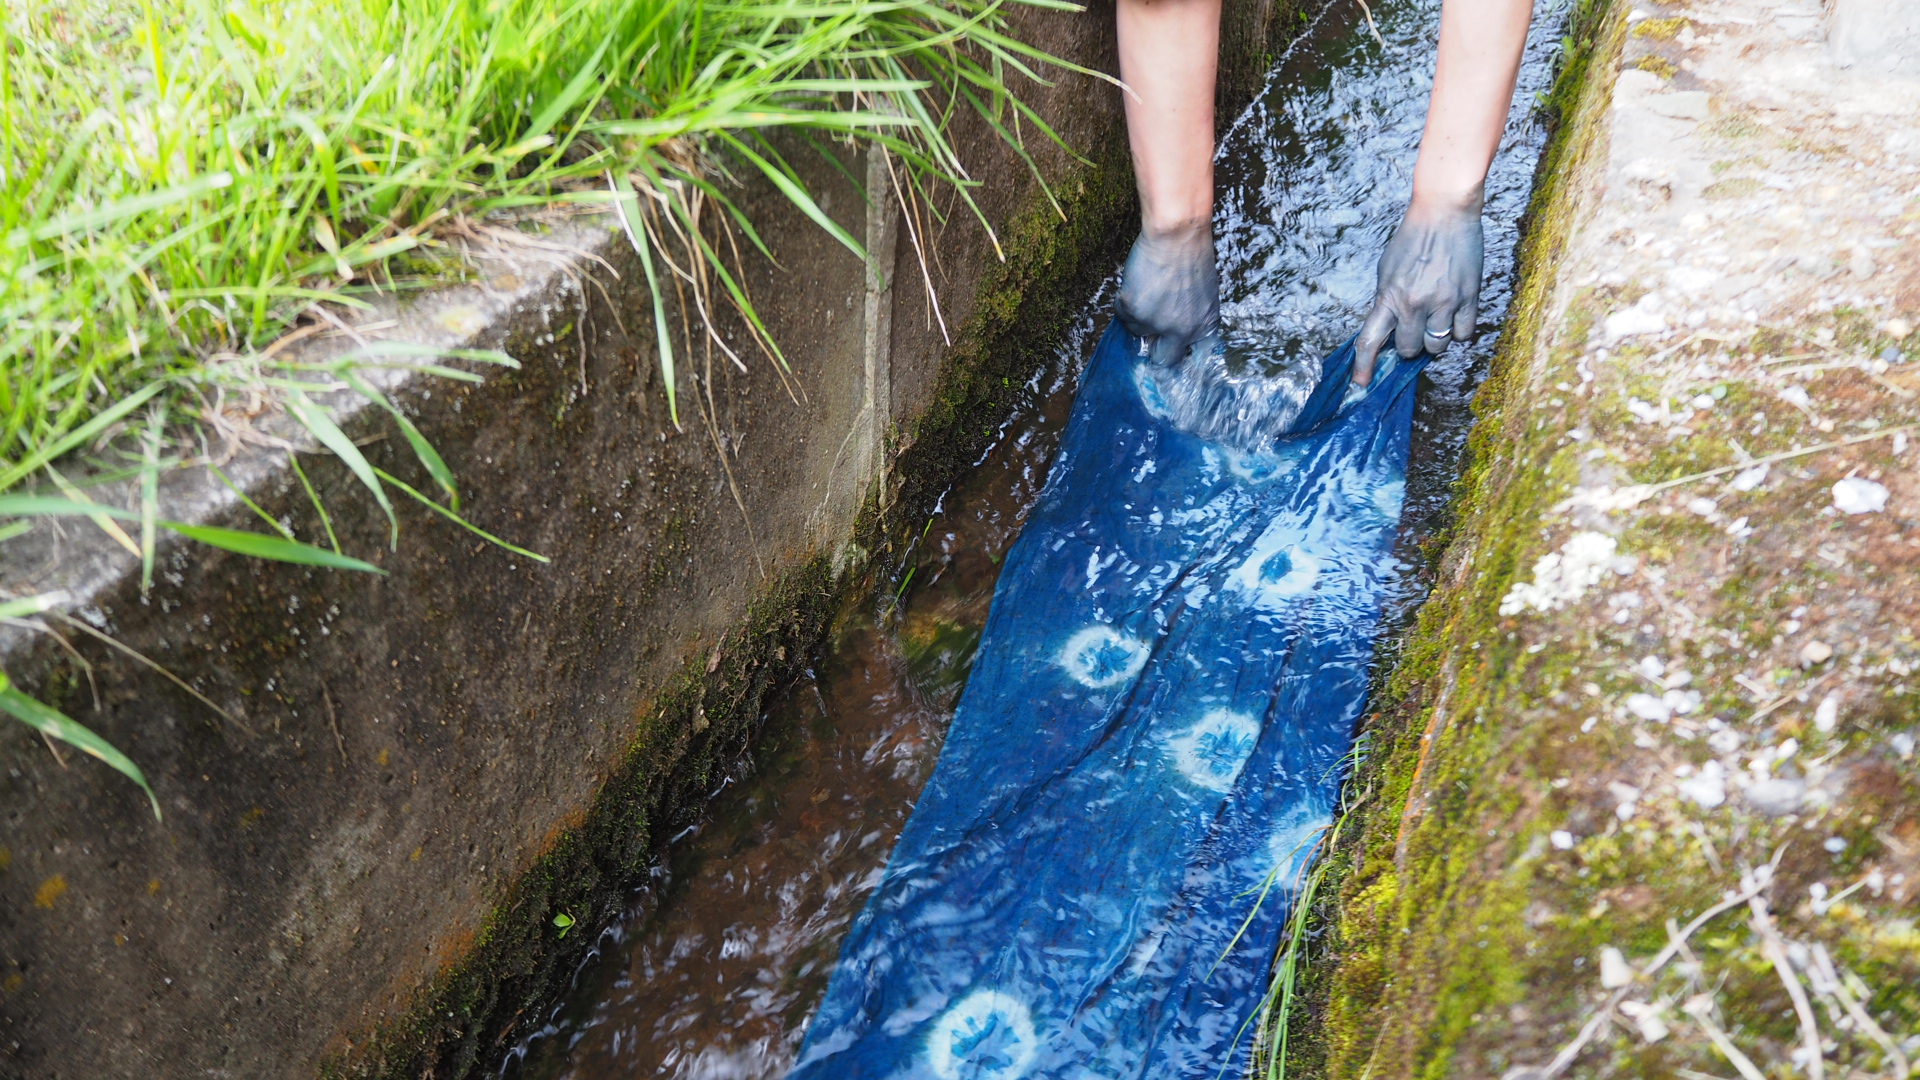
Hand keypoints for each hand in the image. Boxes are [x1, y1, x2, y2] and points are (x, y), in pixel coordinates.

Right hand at [1115, 223, 1219, 367]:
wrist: (1178, 234)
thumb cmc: (1192, 256)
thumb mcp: (1202, 295)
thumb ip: (1189, 317)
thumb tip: (1169, 332)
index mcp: (1204, 327)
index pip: (1188, 357)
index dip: (1173, 348)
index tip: (1164, 343)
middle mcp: (1182, 331)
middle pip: (1162, 358)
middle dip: (1154, 345)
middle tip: (1150, 326)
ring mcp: (1157, 323)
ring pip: (1137, 331)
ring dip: (1138, 314)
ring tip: (1147, 287)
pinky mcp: (1135, 310)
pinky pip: (1121, 314)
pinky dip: (1125, 299)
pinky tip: (1137, 281)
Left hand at [1353, 198, 1484, 384]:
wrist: (1444, 211)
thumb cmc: (1413, 237)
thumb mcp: (1387, 269)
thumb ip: (1387, 300)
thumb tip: (1388, 329)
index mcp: (1388, 296)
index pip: (1370, 341)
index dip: (1364, 367)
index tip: (1361, 384)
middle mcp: (1414, 304)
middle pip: (1408, 350)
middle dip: (1409, 346)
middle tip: (1414, 330)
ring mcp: (1442, 303)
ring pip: (1436, 348)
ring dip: (1434, 340)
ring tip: (1435, 320)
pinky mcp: (1468, 297)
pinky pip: (1463, 335)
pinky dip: (1458, 332)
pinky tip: (1454, 316)